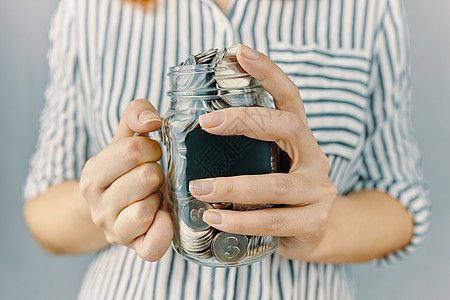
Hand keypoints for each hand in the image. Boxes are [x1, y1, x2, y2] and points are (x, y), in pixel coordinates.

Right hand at [79, 99, 172, 260]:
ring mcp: (114, 231)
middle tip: (153, 176)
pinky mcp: (135, 248)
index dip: (151, 148)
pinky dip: (163, 230)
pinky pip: (153, 245)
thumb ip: (135, 115)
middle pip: (146, 177)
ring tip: (154, 195)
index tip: (150, 154)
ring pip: (146, 210)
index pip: (132, 150)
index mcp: (92, 174)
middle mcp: (97, 206)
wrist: (112, 209)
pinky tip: (164, 216)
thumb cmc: (124, 170)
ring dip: (159, 198)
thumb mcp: (124, 138)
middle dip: (157, 172)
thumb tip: (152, 120)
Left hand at [188, 45, 336, 261]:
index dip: (268, 73)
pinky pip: (274, 221)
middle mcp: (315, 157)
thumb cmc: (279, 194)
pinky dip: (241, 221)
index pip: (290, 97)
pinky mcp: (314, 221)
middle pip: (287, 127)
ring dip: (234, 186)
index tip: (239, 53)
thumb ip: (247, 148)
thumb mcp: (268, 164)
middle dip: (245, 121)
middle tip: (207, 122)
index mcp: (300, 138)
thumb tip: (195, 130)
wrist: (312, 232)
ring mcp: (318, 190)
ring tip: (199, 188)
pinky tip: (214, 220)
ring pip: (276, 185)